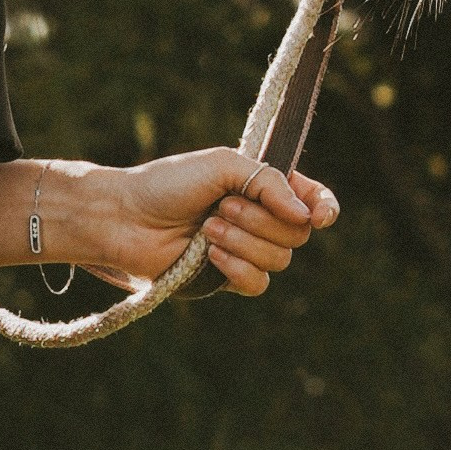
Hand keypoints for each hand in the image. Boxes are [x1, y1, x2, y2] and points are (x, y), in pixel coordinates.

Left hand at [77, 150, 337, 295]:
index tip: (319, 216)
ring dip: (244, 242)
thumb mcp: (223, 165)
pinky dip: (238, 269)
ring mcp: (244, 250)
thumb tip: (307, 216)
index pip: (311, 199)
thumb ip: (269, 182)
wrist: (126, 218)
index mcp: (261, 185)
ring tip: (206, 228)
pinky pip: (258, 284)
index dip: (323, 208)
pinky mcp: (226, 278)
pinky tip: (209, 255)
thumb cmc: (169, 183)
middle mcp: (258, 218)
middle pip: (297, 234)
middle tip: (221, 207)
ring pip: (279, 260)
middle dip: (262, 220)